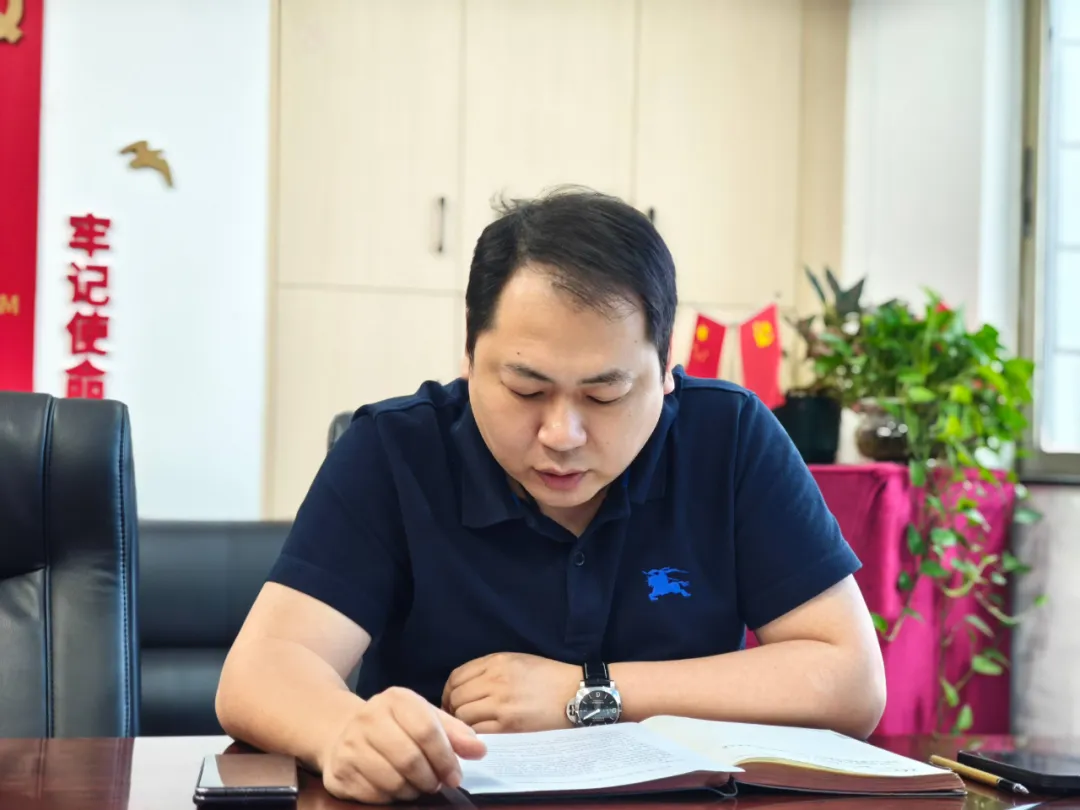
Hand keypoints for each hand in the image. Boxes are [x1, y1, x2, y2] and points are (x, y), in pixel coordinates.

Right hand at [319, 686, 486, 803]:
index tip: (455, 776)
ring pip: (392, 781)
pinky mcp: (338, 771)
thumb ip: (455, 733)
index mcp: (396, 700)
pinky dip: (391, 797)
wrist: (344, 730)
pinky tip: (395, 788)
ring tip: (416, 785)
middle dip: (430, 778)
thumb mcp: (426, 718)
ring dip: (412, 790)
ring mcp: (350, 744)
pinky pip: (374, 795)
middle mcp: (369, 717)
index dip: (446, 758)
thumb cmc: (395, 726)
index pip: (427, 731)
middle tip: (435, 784)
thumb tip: (479, 750)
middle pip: (410, 759)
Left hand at [441, 652, 579, 732]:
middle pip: (456, 697)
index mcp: (497, 662)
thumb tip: (466, 687)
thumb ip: (490, 670)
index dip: (448, 692)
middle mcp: (496, 680)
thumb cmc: (549, 677)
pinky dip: (474, 734)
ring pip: (463, 715)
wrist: (576, 694)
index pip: (456, 677)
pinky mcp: (509, 725)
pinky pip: (478, 730)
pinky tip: (480, 736)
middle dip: (452, 709)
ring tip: (469, 729)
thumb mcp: (518, 661)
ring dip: (462, 723)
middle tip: (457, 719)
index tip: (451, 701)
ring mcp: (501, 703)